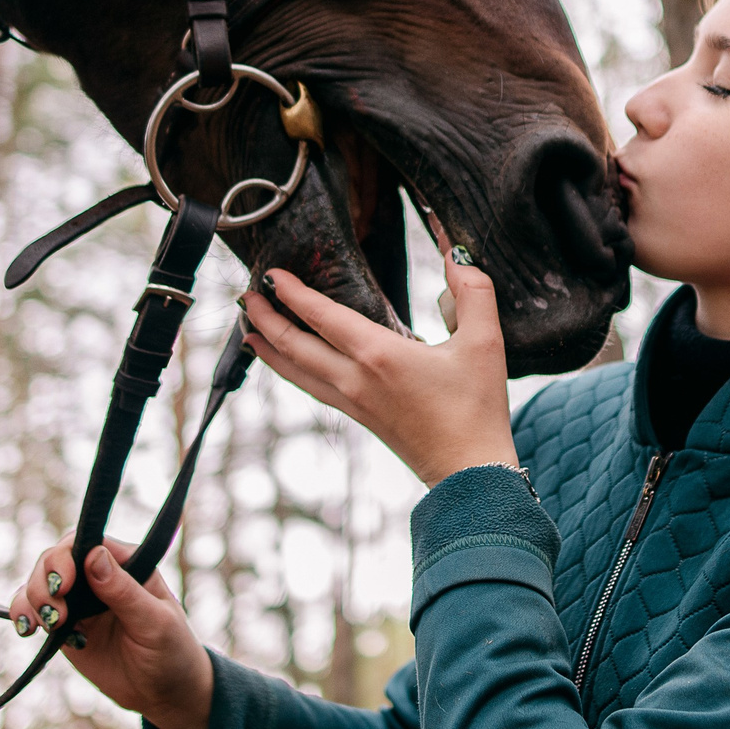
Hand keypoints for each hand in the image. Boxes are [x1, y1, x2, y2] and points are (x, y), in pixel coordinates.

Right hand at [10, 538, 213, 728]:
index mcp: (128, 564)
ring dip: (33, 598)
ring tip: (45, 624)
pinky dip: (23, 614)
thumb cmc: (171, 652)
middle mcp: (99, 577)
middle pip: (57, 559)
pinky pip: (35, 611)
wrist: (164, 694)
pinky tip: (27, 628)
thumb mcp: (154, 622)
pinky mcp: (66, 626)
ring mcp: (80, 601)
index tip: (65, 583)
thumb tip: (94, 555)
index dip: (67, 556)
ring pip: (41, 583)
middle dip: (46, 580)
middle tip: (56, 612)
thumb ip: (124, 591)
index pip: (88, 543)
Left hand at [240, 251, 516, 486]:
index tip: (271, 274)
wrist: (469, 472)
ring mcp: (352, 401)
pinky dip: (290, 371)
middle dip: (265, 318)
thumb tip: (455, 256)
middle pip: (294, 345)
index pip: (322, 316)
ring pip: (295, 371)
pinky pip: (311, 388)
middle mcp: (355, 378)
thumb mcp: (484, 342)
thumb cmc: (477, 408)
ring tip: (249, 329)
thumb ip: (473, 293)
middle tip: (244, 295)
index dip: (292, 293)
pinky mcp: (359, 417)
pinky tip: (288, 365)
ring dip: (269, 347)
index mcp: (378, 355)